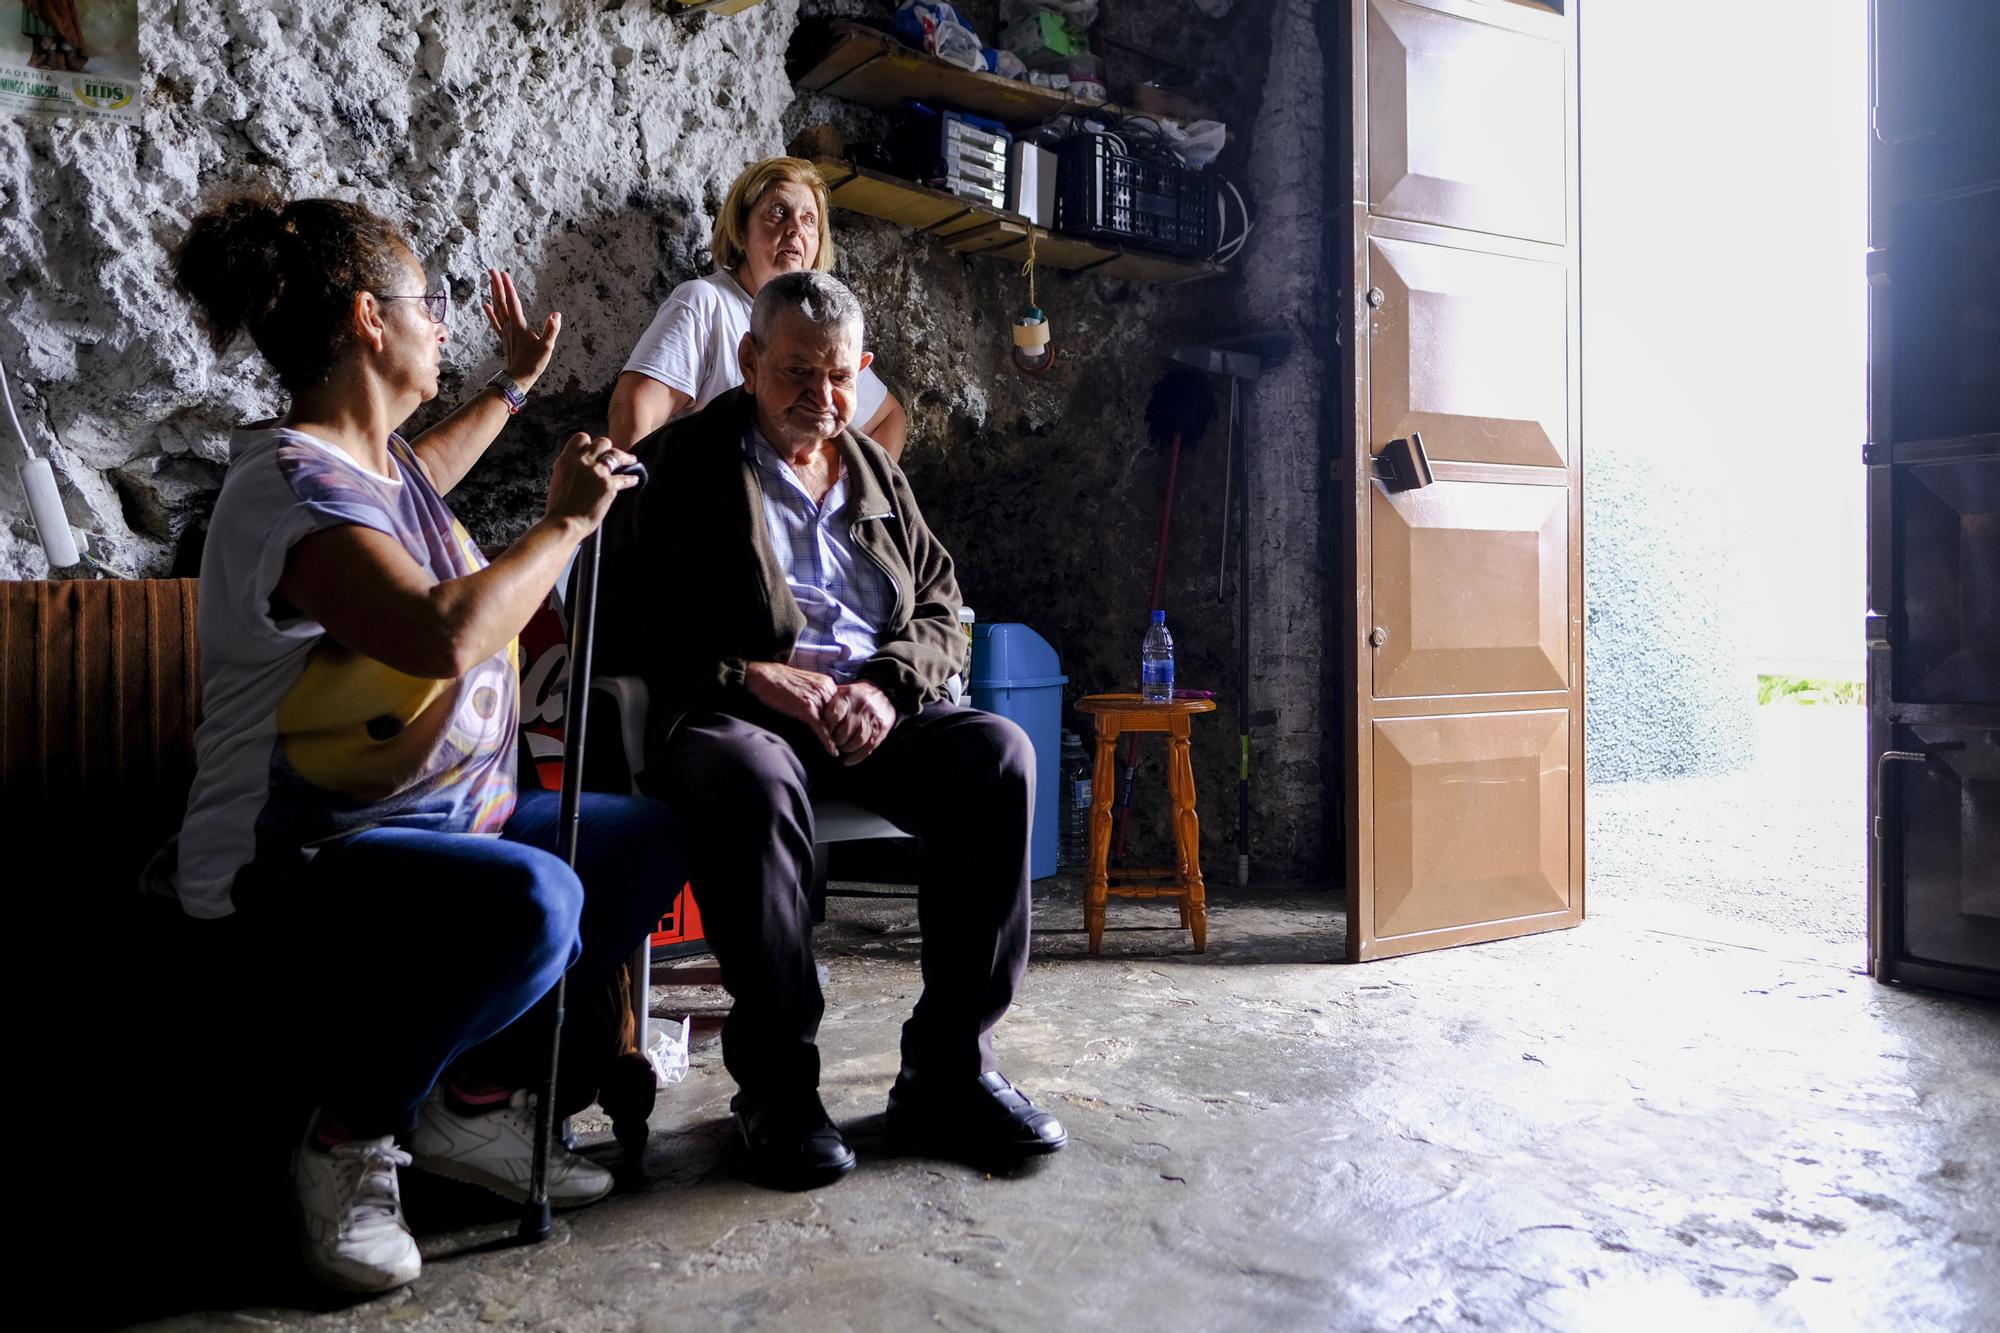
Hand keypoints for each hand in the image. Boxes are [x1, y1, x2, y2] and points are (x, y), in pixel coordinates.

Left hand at [484, 267, 560, 386]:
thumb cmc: (533, 364)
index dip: (508, 287)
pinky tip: (484, 304)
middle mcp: (509, 325)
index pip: (512, 301)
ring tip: (491, 280)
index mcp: (519, 325)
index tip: (503, 273)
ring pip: (497, 308)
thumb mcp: (546, 348)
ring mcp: (505, 331)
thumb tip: (556, 314)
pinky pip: (495, 321)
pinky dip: (490, 312)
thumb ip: (551, 330)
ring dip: (494, 293)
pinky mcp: (504, 337)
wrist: (518, 379)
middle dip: (497, 285)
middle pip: (501, 301)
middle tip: (492, 270)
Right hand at [544, 433, 637, 533]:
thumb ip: (570, 469)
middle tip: (613, 454)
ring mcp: (596, 472)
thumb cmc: (559, 508)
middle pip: (601, 442)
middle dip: (608, 447)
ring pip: (615, 454)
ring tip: (631, 460)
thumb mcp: (558, 480)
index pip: (581, 438)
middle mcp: (582, 461)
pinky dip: (631, 479)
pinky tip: (635, 480)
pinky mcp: (608, 485)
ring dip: (625, 457)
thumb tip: (579, 468)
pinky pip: (624, 479)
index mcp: (566, 459)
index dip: (590, 442)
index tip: (594, 448)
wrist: (564, 523)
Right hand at [744, 662, 840, 755]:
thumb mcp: (806, 684)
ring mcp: (817, 698)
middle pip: (842, 714)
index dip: (844, 720)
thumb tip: (823, 709)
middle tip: (846, 744)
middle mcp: (826, 689)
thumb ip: (817, 694)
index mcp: (827, 683)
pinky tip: (833, 752)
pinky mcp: (807, 708)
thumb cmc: (781, 681)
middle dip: (844, 730)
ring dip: (839, 739)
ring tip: (842, 750)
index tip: (845, 731)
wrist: (764, 676)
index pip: (843, 705)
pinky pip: (822, 728)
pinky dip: (828, 742)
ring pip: (834, 723)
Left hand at [822, 681, 896, 765]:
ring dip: (846, 748)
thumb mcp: (843, 692)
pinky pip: (868, 747)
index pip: (834, 715)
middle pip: (845, 731)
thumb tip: (813, 715)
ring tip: (842, 748)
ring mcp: (873, 719)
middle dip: (836, 740)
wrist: (885, 694)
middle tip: (832, 742)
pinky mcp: (881, 729)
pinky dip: (857, 757)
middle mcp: (862, 707)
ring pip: (857, 741)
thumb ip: (829, 702)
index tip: (824, 732)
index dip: (827, 727)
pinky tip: (848, 761)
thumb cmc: (858, 695)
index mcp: (849, 695)